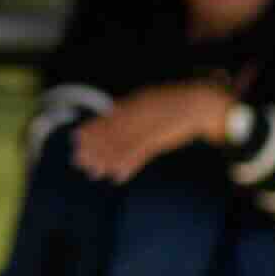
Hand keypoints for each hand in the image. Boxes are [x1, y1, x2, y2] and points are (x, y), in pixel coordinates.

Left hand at [68, 77, 238, 182]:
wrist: (198, 103)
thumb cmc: (173, 101)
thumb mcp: (147, 98)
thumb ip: (129, 106)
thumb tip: (112, 110)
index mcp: (133, 103)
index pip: (107, 118)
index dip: (91, 130)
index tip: (76, 139)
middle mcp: (137, 115)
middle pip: (111, 134)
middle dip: (93, 149)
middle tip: (79, 161)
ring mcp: (147, 128)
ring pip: (122, 146)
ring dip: (106, 160)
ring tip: (93, 172)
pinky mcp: (159, 140)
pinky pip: (141, 155)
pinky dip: (129, 166)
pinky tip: (118, 177)